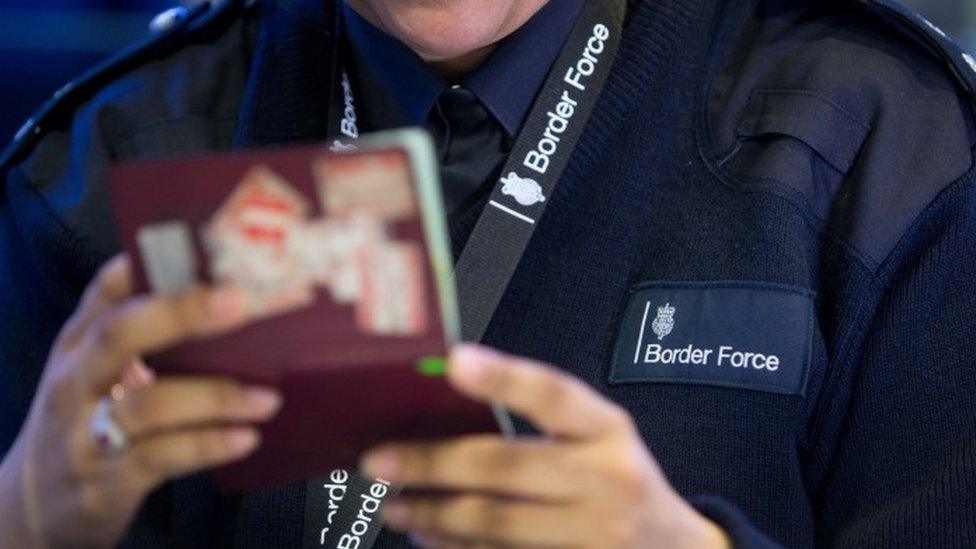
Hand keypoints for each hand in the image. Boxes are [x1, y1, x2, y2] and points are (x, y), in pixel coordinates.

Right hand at [0, 256, 281, 547]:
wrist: (33, 505)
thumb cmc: (86, 421)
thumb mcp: (98, 372)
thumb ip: (147, 338)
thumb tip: (233, 300)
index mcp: (81, 344)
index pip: (108, 289)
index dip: (152, 263)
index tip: (205, 246)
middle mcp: (77, 381)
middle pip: (120, 335)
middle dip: (181, 313)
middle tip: (240, 302)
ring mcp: (86, 433)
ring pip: (148, 405)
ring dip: (215, 397)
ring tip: (268, 398)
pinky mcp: (106, 482)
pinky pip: (160, 457)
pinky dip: (207, 445)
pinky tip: (246, 437)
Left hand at [362, 345, 729, 548]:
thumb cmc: (620, 480)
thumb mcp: (600, 438)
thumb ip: (544, 419)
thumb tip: (451, 403)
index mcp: (609, 430)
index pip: (555, 395)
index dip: (505, 377)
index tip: (455, 361)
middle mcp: (607, 480)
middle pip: (508, 466)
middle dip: (434, 463)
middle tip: (380, 461)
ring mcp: (594, 535)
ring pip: (496, 522)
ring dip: (435, 513)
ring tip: (395, 504)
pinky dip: (458, 548)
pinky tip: (430, 536)